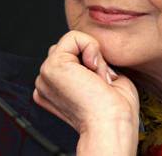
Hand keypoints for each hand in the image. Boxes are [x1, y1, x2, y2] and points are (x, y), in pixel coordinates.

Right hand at [33, 31, 138, 155]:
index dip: (93, 64)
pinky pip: (73, 37)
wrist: (111, 124)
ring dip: (92, 56)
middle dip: (90, 58)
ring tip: (95, 79)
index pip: (71, 58)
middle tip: (99, 82)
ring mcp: (46, 75)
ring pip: (72, 41)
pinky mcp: (52, 66)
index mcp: (55, 89)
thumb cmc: (114, 111)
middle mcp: (47, 83)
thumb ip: (92, 62)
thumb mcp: (104, 79)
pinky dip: (90, 46)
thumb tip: (92, 49)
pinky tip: (92, 69)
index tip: (100, 84)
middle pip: (70, 48)